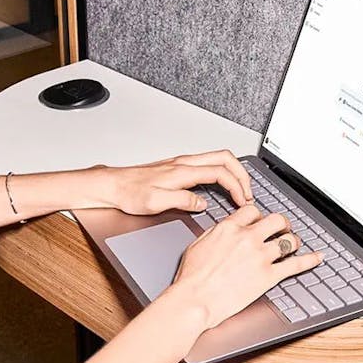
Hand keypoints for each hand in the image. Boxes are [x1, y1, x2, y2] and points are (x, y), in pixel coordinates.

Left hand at [96, 150, 253, 215]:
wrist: (113, 186)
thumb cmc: (129, 193)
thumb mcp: (156, 202)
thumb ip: (182, 201)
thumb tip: (202, 204)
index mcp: (183, 171)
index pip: (220, 172)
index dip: (236, 186)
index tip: (242, 201)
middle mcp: (184, 163)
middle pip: (225, 158)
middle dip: (242, 175)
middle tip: (249, 193)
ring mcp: (182, 163)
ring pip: (218, 159)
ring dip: (233, 173)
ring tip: (240, 190)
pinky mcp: (178, 168)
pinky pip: (208, 164)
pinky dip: (222, 173)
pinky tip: (220, 187)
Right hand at [164, 205, 324, 329]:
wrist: (195, 300)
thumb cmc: (191, 277)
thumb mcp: (198, 244)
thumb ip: (217, 233)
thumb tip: (226, 229)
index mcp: (229, 228)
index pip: (253, 211)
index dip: (259, 216)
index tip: (260, 221)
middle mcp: (248, 238)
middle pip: (276, 220)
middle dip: (282, 223)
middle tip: (282, 228)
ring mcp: (260, 256)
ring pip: (288, 240)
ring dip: (294, 241)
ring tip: (295, 243)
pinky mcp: (269, 276)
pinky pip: (296, 264)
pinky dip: (310, 260)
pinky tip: (317, 257)